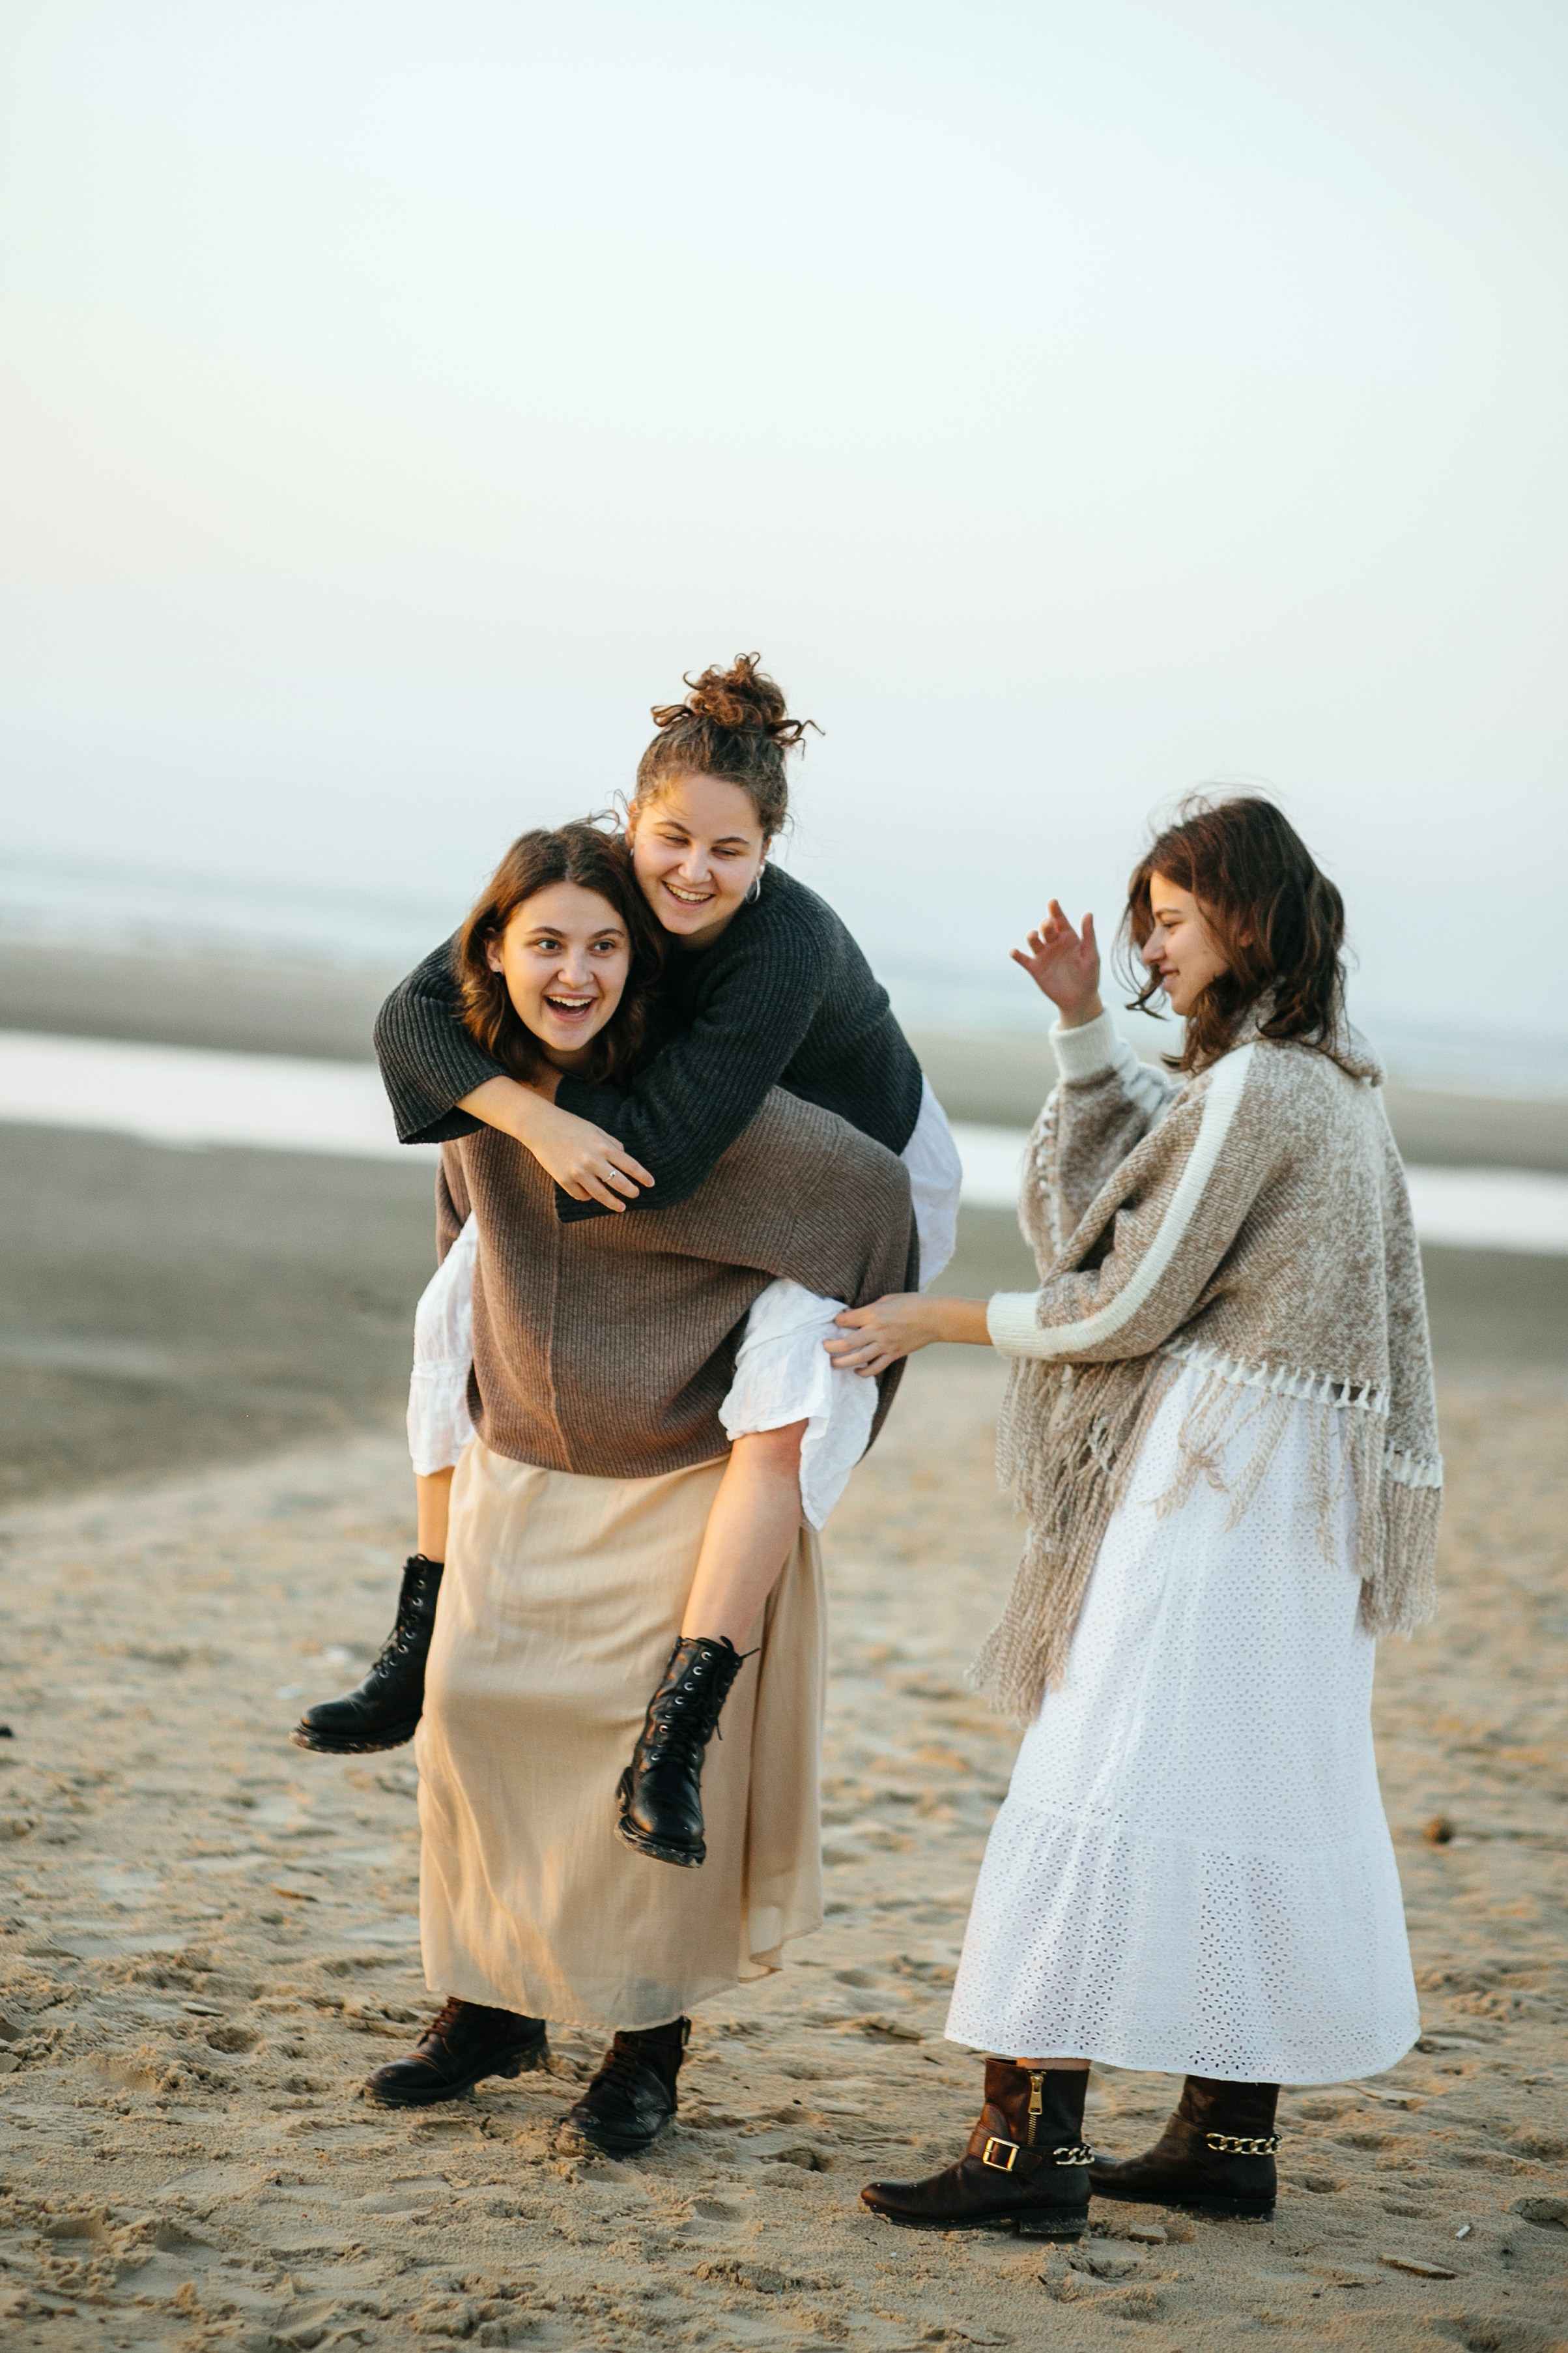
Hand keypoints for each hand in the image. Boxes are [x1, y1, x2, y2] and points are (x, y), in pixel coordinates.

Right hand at [460, 1077, 653, 1209]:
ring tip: (621, 1207)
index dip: (643, 1176)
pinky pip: (581, 1195)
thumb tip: (625, 1158)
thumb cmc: (571, 1126)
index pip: (630, 1165)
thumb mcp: (596, 1130)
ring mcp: (577, 1172)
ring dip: (613, 1203)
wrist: (540, 1127)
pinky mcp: (564, 1180)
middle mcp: (592, 1161)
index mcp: (603, 1146)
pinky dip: (588, 1197)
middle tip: (636, 1195)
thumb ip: (612, 1144)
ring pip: (601, 1195)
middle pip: (618, 1183)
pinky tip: (592, 1196)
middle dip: (630, 1191)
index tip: (651, 1183)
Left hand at [824, 1293, 989, 1375]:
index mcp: (873, 1313)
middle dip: (831, 1346)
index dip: (837, 1320)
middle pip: (847, 1342)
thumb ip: (870, 1308)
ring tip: (832, 1362)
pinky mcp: (893, 1354)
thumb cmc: (912, 1302)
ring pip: (858, 1358)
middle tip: (823, 1347)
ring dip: (842, 1362)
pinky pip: (875, 1367)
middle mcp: (877, 1331)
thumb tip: (856, 1315)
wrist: (935, 1317)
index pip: (846, 1320)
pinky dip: (864, 1372)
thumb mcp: (888, 1298)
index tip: (835, 1321)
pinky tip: (856, 1371)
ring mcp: (885, 1345)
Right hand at [1010, 902, 1102, 1026]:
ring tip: (1033, 936)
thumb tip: (1088, 913)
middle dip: (1045, 925)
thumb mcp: (1091, 955)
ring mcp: (1043, 955)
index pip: (1060, 921)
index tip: (1053, 902)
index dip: (1056, 911)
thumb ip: (1088, 935)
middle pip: (1046, 929)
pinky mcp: (1035, 968)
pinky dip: (1018, 955)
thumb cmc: (1089, 976)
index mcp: (1068, 938)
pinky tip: (1014, 952)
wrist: (1079, 999)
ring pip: (1034, 941)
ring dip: (1032, 936)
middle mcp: (1054, 944)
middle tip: (1047, 924)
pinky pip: (1024, 959)